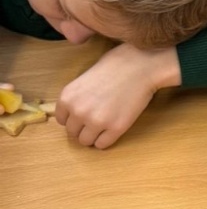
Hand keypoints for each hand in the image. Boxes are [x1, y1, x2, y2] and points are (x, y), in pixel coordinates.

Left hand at [55, 45, 179, 148]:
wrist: (143, 67)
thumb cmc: (118, 63)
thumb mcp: (88, 75)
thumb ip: (79, 93)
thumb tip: (79, 105)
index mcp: (68, 97)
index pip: (62, 119)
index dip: (74, 117)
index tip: (84, 113)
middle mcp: (78, 111)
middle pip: (72, 132)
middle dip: (83, 127)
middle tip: (96, 118)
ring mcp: (96, 122)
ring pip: (86, 141)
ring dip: (93, 135)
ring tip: (104, 126)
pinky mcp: (115, 128)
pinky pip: (103, 144)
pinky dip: (106, 139)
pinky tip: (112, 129)